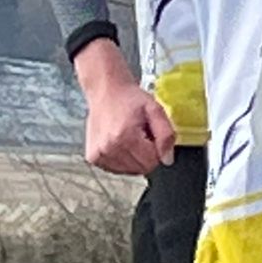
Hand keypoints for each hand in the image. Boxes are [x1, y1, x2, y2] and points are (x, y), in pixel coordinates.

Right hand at [76, 40, 176, 173]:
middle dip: (146, 154)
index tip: (150, 135)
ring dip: (134, 158)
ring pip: (129, 171)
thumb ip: (166, 134)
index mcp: (125, 136)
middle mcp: (109, 148)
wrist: (106, 91)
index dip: (156, 149)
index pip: (152, 161)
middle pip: (141, 168)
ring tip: (129, 138)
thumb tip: (167, 159)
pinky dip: (122, 160)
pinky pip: (116, 169)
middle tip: (140, 135)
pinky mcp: (93, 157)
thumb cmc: (129, 99)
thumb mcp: (155, 110)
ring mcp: (99, 154)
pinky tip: (120, 143)